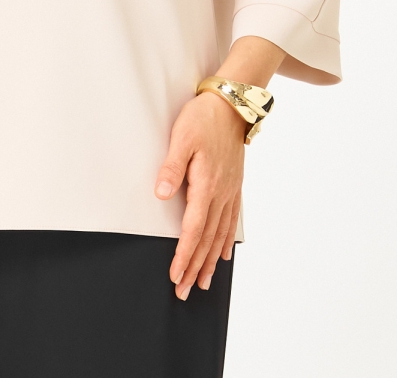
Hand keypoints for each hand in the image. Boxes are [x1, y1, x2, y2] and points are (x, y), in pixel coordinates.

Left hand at [154, 91, 245, 299]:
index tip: (175, 274)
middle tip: (184, 291)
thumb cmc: (203, 119)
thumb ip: (172, 168)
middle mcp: (221, 193)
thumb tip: (162, 194)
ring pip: (219, 235)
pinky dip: (226, 242)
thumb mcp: (181, 138)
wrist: (231, 105)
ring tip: (203, 282)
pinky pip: (231, 222)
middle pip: (206, 239)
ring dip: (210, 261)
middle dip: (195, 267)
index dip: (184, 255)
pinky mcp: (234, 186)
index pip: (193, 229)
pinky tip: (223, 254)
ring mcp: (230, 191)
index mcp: (206, 185)